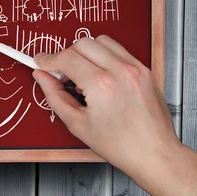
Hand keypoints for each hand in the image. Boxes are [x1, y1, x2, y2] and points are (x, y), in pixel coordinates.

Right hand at [33, 36, 179, 181]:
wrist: (154, 154)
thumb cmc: (121, 145)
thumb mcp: (77, 124)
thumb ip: (54, 96)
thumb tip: (41, 77)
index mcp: (101, 85)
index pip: (66, 58)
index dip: (48, 59)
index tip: (41, 62)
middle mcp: (120, 71)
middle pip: (82, 43)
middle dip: (66, 55)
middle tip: (61, 73)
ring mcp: (135, 68)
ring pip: (101, 41)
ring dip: (86, 52)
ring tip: (83, 73)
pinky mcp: (144, 70)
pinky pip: (118, 49)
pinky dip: (104, 55)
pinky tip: (100, 74)